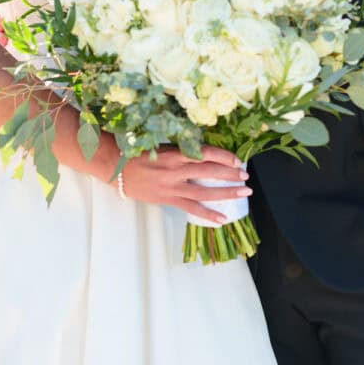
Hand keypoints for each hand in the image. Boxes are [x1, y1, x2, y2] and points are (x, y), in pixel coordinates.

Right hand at [117, 146, 249, 223]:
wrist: (117, 169)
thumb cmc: (139, 153)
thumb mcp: (162, 146)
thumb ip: (182, 149)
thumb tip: (205, 152)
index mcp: (175, 153)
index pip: (206, 153)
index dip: (224, 157)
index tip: (238, 161)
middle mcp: (176, 170)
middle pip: (210, 172)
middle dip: (230, 175)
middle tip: (246, 177)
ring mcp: (172, 187)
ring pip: (205, 191)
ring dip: (226, 193)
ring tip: (243, 193)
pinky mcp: (168, 200)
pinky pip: (191, 208)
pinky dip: (208, 214)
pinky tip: (222, 218)